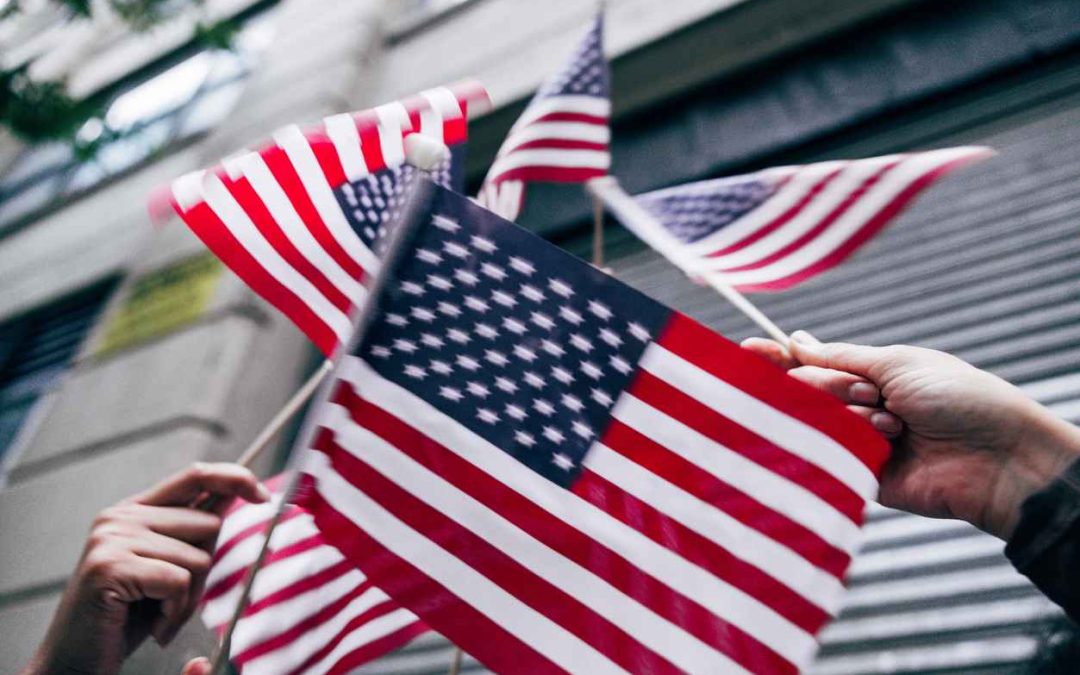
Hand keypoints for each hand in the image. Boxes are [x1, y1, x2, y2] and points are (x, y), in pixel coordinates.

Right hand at [22, 463, 268, 674]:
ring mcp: (112, 539)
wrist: (73, 662)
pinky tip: (152, 627)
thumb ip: (192, 531)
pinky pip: (178, 582)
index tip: (263, 496)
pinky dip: (175, 613)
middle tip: (173, 601)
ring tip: (158, 616)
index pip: (195, 475)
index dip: (234, 478)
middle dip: (205, 570)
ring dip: (189, 599)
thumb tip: (239, 492)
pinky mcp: (111, 567)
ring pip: (198, 558)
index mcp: (134, 511)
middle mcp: (119, 517)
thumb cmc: (126, 618)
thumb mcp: (166, 565)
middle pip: (209, 525)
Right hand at [743, 332, 1079, 538]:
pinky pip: (828, 459)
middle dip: (828, 386)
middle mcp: (858, 407)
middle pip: (808, 391)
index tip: (745, 350)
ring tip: (893, 423)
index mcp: (871, 373)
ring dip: (849, 417)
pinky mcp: (861, 477)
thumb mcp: (896, 363)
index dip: (778, 358)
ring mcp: (858, 441)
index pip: (811, 363)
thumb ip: (838, 358)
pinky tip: (874, 441)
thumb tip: (795, 340)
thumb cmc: (958, 397)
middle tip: (867, 393)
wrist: (998, 457)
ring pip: (816, 423)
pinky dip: (841, 448)